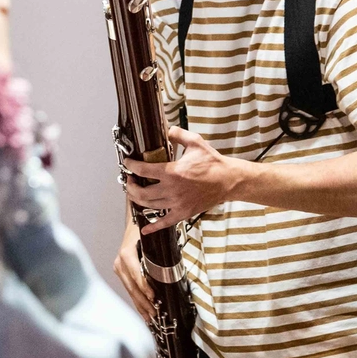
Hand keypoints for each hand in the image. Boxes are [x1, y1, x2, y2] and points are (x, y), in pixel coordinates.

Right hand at [112, 207, 153, 322]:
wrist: (133, 225)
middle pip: (133, 287)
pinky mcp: (121, 274)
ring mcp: (119, 269)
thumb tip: (169, 269)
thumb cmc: (144, 230)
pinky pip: (130, 290)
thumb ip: (157, 252)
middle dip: (145, 302)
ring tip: (151, 318)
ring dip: (141, 305)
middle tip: (156, 314)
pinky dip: (138, 301)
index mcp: (126, 255)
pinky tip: (144, 313)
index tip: (154, 298)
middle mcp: (120, 264)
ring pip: (131, 291)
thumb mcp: (150, 238)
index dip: (145, 288)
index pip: (136, 275)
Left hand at [122, 126, 239, 233]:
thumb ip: (177, 134)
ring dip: (137, 200)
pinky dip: (153, 227)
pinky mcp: (183, 213)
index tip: (128, 163)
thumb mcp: (195, 142)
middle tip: (130, 180)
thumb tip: (166, 129)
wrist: (228, 181)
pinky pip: (164, 222)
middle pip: (141, 192)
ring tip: (135, 192)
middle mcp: (172, 190)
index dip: (131, 166)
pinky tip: (145, 229)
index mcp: (173, 172)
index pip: (143, 170)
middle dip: (130, 186)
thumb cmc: (213, 163)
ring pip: (149, 206)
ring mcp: (177, 203)